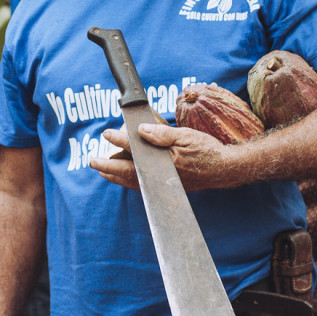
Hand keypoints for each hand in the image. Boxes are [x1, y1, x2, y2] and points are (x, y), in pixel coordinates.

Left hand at [89, 123, 229, 191]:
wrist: (224, 168)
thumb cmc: (206, 150)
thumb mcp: (186, 136)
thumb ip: (162, 133)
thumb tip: (141, 129)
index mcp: (165, 161)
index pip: (137, 150)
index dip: (120, 140)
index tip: (107, 133)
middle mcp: (161, 175)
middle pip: (129, 171)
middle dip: (109, 165)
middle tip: (92, 160)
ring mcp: (163, 183)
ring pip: (133, 181)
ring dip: (116, 175)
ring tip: (102, 169)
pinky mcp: (166, 187)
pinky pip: (142, 185)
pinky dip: (129, 181)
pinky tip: (122, 176)